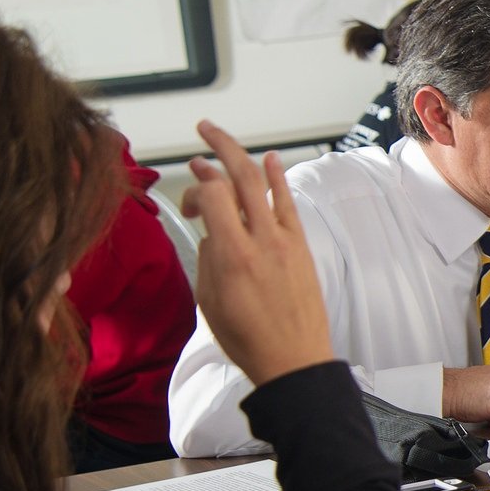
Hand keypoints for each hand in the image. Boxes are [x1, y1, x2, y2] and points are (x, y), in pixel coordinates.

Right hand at [180, 120, 333, 386]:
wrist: (294, 359)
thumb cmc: (247, 338)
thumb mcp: (209, 300)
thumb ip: (208, 256)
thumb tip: (211, 230)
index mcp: (232, 255)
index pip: (212, 194)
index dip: (195, 188)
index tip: (188, 207)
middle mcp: (261, 240)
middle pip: (239, 177)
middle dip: (219, 146)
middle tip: (202, 130)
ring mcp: (285, 241)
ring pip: (264, 185)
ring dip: (243, 157)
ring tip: (221, 139)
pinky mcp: (301, 247)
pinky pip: (288, 204)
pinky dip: (278, 178)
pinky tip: (270, 159)